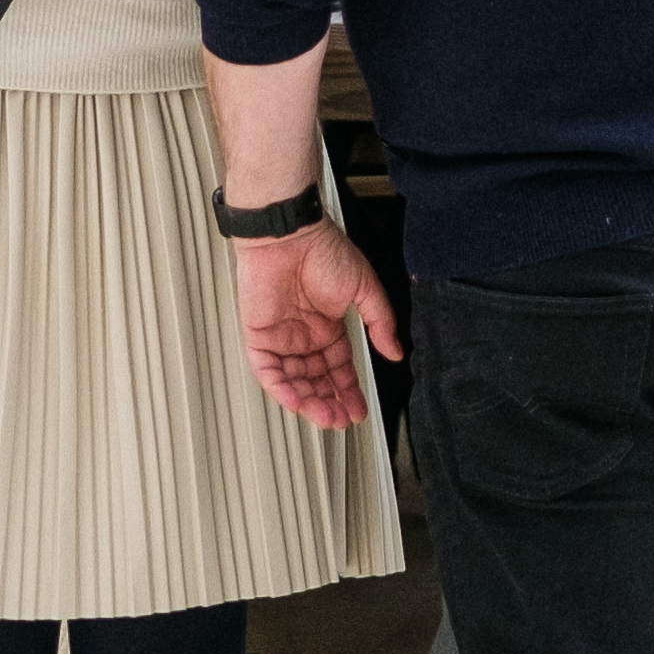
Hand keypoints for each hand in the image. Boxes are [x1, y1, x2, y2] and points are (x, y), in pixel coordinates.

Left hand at [235, 222, 398, 428]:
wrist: (290, 234)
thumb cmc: (323, 249)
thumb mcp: (364, 288)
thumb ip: (380, 322)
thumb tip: (395, 351)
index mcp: (328, 325)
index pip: (338, 368)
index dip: (348, 390)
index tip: (358, 410)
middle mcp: (304, 335)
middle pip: (317, 380)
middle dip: (330, 402)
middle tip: (342, 419)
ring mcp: (281, 336)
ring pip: (293, 381)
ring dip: (309, 401)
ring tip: (325, 416)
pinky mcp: (258, 335)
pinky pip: (267, 371)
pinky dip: (281, 389)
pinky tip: (298, 402)